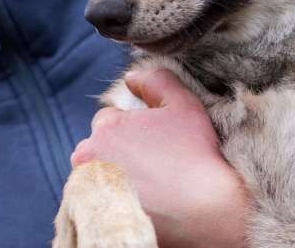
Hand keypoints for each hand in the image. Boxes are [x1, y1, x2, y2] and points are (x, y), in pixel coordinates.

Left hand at [70, 68, 250, 247]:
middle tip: (152, 166)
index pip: (109, 121)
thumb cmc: (196, 156)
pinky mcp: (93, 217)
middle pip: (98, 148)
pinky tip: (140, 204)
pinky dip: (113, 200)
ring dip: (113, 176)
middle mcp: (88, 158)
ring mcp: (88, 191)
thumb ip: (155, 80)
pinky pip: (96, 202)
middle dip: (118, 152)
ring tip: (147, 187)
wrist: (206, 213)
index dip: (133, 130)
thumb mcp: (182, 104)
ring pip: (96, 175)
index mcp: (105, 128)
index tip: (155, 145)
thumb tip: (131, 78)